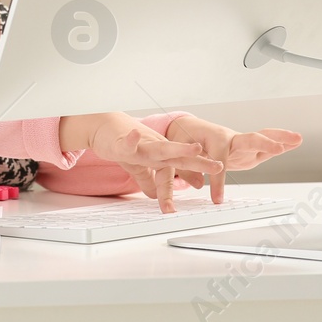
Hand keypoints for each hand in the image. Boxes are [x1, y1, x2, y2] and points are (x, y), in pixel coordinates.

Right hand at [60, 112, 224, 211]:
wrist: (102, 125)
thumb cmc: (122, 143)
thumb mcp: (137, 166)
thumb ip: (149, 180)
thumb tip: (156, 195)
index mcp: (159, 156)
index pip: (176, 171)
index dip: (188, 181)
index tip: (202, 189)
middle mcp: (154, 149)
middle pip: (179, 157)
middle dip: (199, 162)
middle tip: (218, 166)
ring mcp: (140, 145)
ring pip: (161, 148)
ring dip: (178, 148)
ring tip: (195, 148)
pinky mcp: (122, 143)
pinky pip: (127, 143)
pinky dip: (131, 139)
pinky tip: (134, 135)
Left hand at [163, 115, 302, 205]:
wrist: (192, 130)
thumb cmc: (185, 140)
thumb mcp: (178, 154)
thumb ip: (184, 170)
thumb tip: (196, 185)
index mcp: (212, 139)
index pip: (218, 161)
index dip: (217, 180)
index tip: (217, 199)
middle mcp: (230, 138)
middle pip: (248, 139)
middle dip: (262, 143)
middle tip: (276, 148)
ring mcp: (241, 143)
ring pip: (261, 139)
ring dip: (280, 138)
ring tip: (298, 138)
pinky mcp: (247, 150)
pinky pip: (265, 147)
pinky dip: (281, 143)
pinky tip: (296, 142)